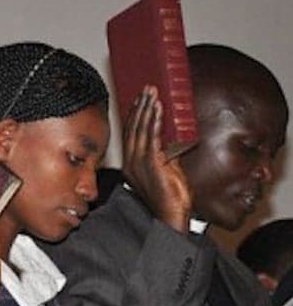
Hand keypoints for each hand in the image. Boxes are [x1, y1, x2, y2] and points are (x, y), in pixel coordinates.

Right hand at [122, 85, 192, 232]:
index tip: (140, 99)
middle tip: (147, 89)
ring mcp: (139, 163)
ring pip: (141, 129)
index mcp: (131, 164)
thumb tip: (175, 141)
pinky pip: (152, 137)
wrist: (171, 216)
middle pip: (133, 127)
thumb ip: (168, 155)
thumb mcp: (167, 171)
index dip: (135, 114)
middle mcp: (131, 162)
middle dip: (140, 106)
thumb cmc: (170, 198)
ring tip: (152, 93)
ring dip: (147, 109)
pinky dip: (156, 121)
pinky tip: (159, 109)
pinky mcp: (151, 164)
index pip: (130, 134)